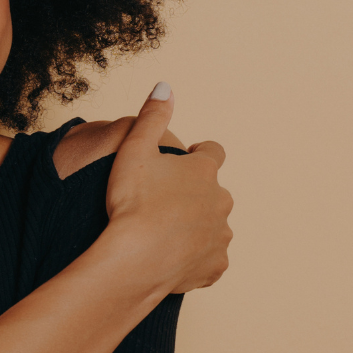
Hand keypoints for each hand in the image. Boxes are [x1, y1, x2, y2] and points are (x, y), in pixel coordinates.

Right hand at [102, 83, 232, 293]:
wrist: (135, 261)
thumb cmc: (132, 204)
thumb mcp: (134, 149)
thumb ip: (152, 116)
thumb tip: (165, 86)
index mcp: (204, 171)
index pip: (213, 152)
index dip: (200, 154)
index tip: (187, 160)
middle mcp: (221, 201)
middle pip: (214, 192)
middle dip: (196, 194)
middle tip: (166, 203)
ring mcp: (220, 236)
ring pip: (214, 226)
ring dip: (198, 227)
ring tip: (168, 234)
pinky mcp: (215, 266)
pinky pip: (210, 260)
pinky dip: (196, 259)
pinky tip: (175, 259)